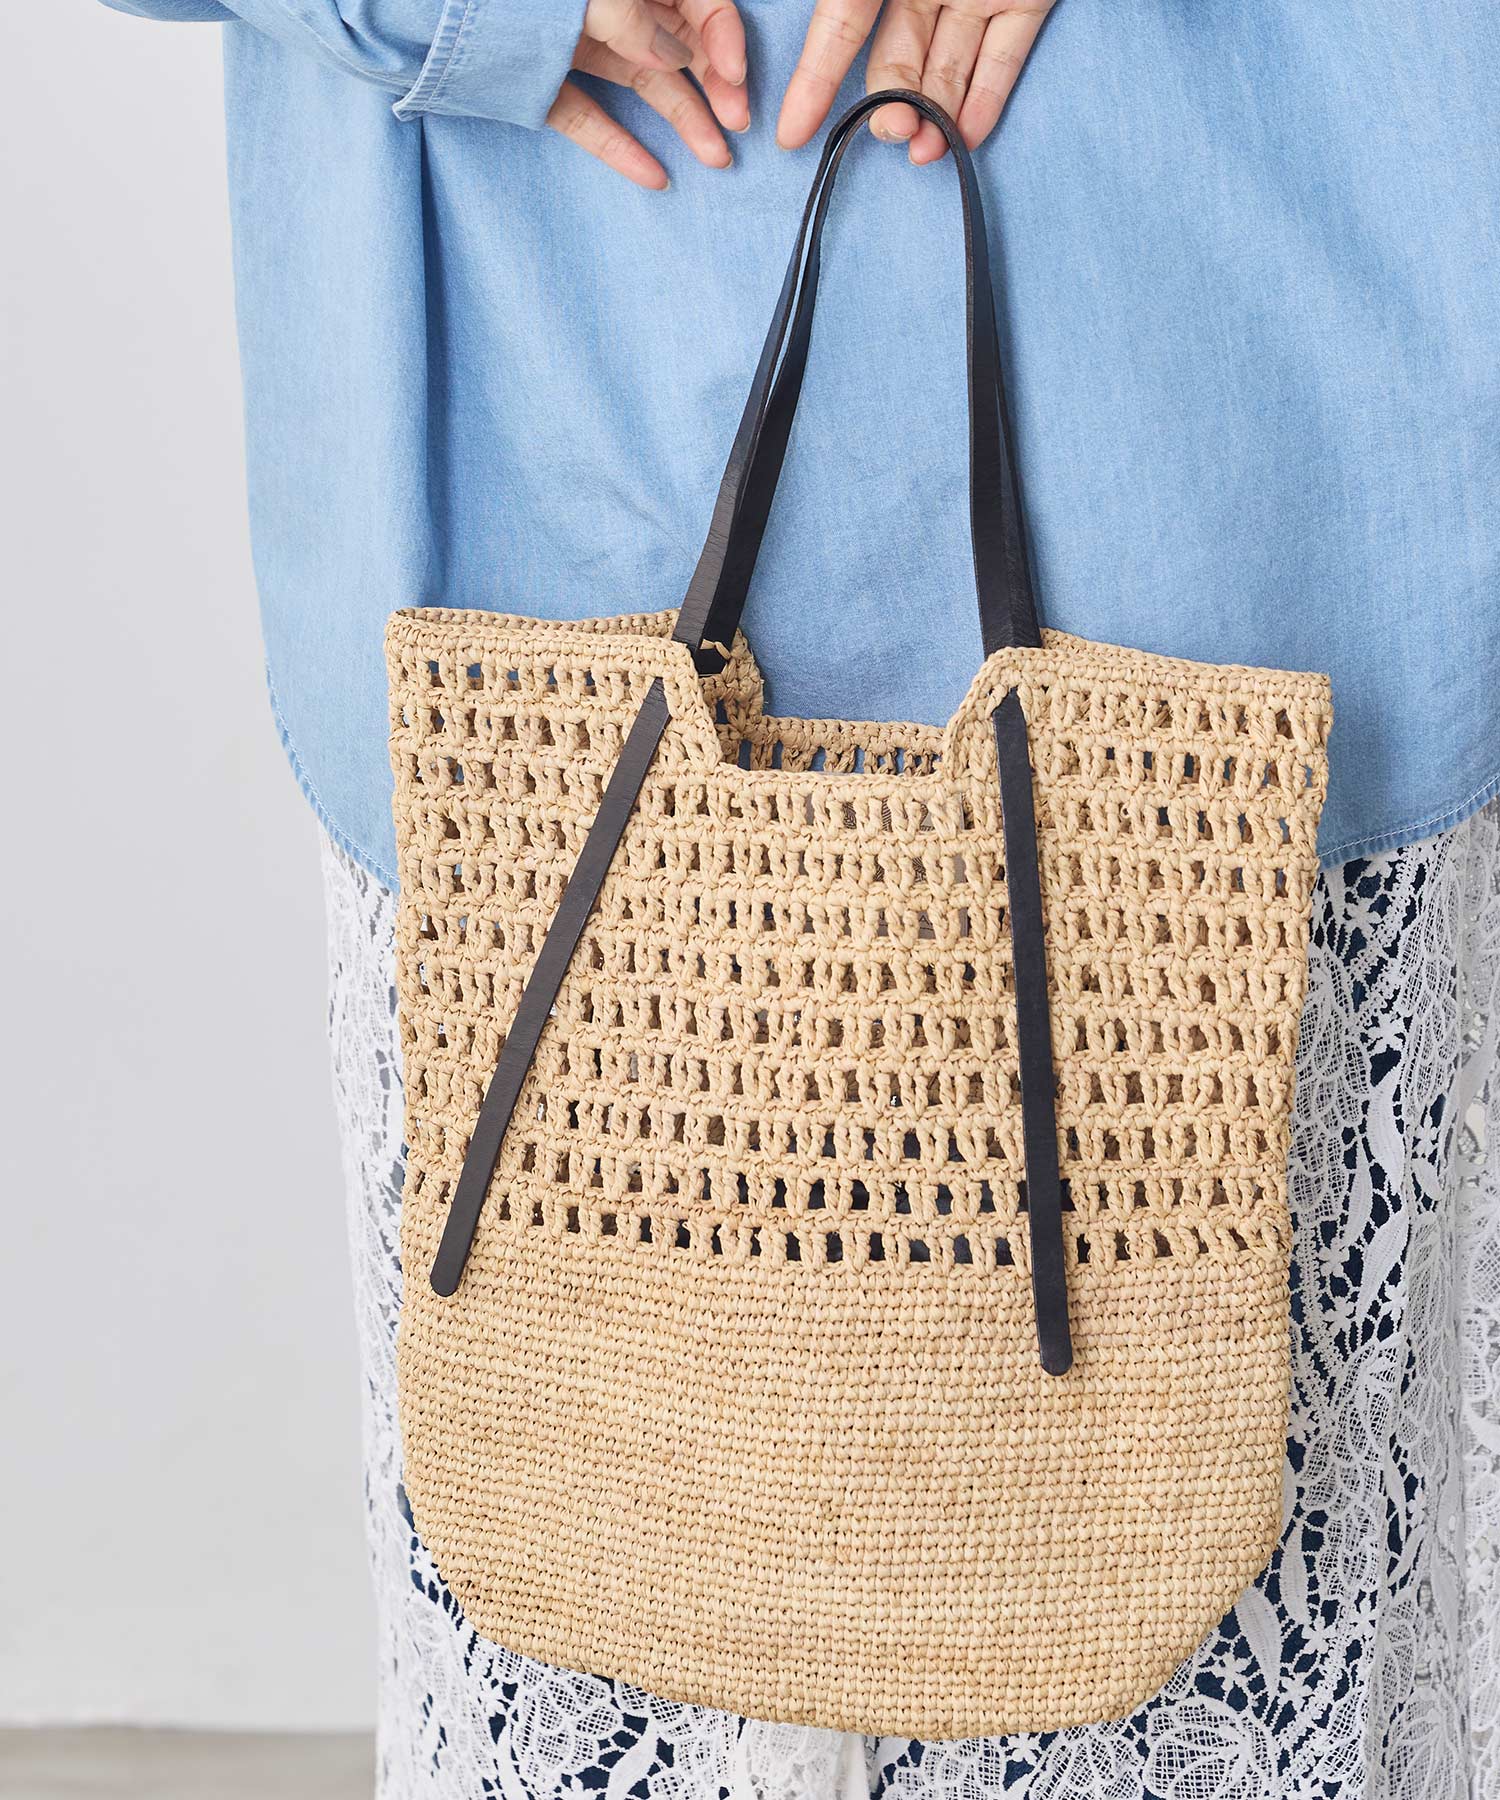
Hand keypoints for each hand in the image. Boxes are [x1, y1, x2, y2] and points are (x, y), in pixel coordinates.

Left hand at [548, 0, 749, 188]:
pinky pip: (587, 120)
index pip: (698, 3)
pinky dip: (619, 150)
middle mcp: (613, 12)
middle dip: (715, 86)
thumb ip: (632, 21)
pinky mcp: (547, 88)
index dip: (723, 37)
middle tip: (738, 123)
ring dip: (683, 122)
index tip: (736, 78)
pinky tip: (655, 178)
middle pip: (678, 47)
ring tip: (717, 159)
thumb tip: (674, 57)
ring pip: (642, 86)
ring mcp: (580, 48)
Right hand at [776, 0, 1055, 163]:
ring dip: (934, 116)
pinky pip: (1002, 57)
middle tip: (892, 133)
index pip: (841, 28)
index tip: (792, 136)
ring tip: (927, 152)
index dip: (815, 81)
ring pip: (947, 67)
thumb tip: (837, 14)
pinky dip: (985, 100)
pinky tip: (966, 139)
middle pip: (896, 59)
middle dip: (889, 106)